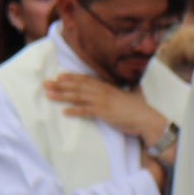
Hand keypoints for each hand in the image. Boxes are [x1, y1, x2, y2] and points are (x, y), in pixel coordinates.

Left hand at [44, 72, 171, 144]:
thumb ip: (121, 93)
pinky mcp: (104, 113)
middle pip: (78, 86)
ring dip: (62, 95)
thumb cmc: (139, 109)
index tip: (59, 76)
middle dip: (60, 84)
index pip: (87, 79)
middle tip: (45, 83)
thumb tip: (124, 90)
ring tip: (48, 95)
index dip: (72, 77)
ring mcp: (103, 102)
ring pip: (78, 96)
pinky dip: (74, 111)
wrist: (148, 119)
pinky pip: (86, 111)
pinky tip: (64, 112)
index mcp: (108, 88)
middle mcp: (103, 92)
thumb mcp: (128, 97)